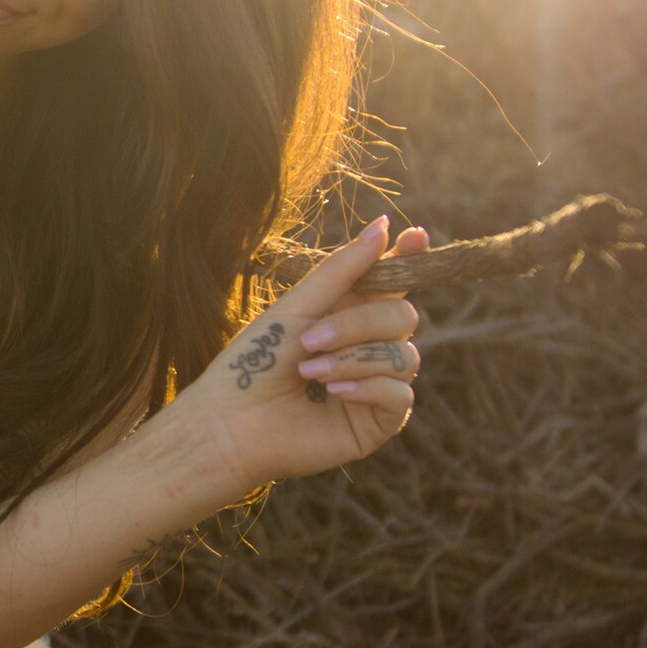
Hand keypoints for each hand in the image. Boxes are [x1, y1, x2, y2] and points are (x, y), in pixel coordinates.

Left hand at [189, 215, 428, 485]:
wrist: (231, 422)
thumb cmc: (255, 361)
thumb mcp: (298, 306)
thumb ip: (343, 269)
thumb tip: (384, 225)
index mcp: (347, 312)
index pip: (391, 282)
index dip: (408, 258)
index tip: (415, 234)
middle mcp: (368, 346)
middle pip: (403, 316)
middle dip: (359, 323)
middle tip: (309, 340)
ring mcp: (376, 383)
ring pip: (406, 356)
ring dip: (354, 357)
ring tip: (309, 372)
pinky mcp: (377, 421)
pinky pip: (402, 395)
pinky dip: (367, 386)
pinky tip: (333, 391)